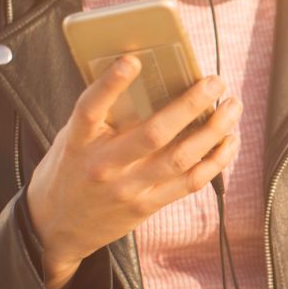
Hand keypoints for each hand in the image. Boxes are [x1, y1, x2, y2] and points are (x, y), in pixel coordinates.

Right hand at [24, 55, 242, 288]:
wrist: (56, 228)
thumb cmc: (69, 171)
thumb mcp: (70, 140)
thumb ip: (100, 116)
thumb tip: (144, 78)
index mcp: (79, 142)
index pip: (91, 108)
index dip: (111, 84)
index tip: (133, 60)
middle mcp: (104, 165)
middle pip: (154, 133)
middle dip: (190, 104)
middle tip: (215, 81)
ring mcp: (128, 189)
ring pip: (181, 158)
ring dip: (213, 130)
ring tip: (232, 106)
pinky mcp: (146, 206)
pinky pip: (190, 183)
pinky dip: (215, 161)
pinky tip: (229, 140)